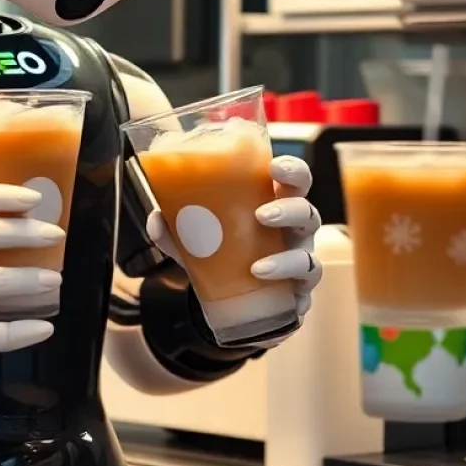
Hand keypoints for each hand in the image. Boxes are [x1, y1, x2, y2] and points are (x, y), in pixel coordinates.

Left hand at [147, 154, 322, 331]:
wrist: (232, 299)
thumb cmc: (225, 251)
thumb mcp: (197, 237)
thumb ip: (175, 227)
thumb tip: (155, 219)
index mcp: (275, 206)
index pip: (295, 180)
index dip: (293, 170)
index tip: (274, 167)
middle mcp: (293, 234)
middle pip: (308, 214)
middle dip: (290, 210)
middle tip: (261, 214)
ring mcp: (299, 265)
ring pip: (310, 258)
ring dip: (287, 260)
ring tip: (257, 267)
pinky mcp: (297, 296)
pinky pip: (303, 297)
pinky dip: (289, 296)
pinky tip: (269, 292)